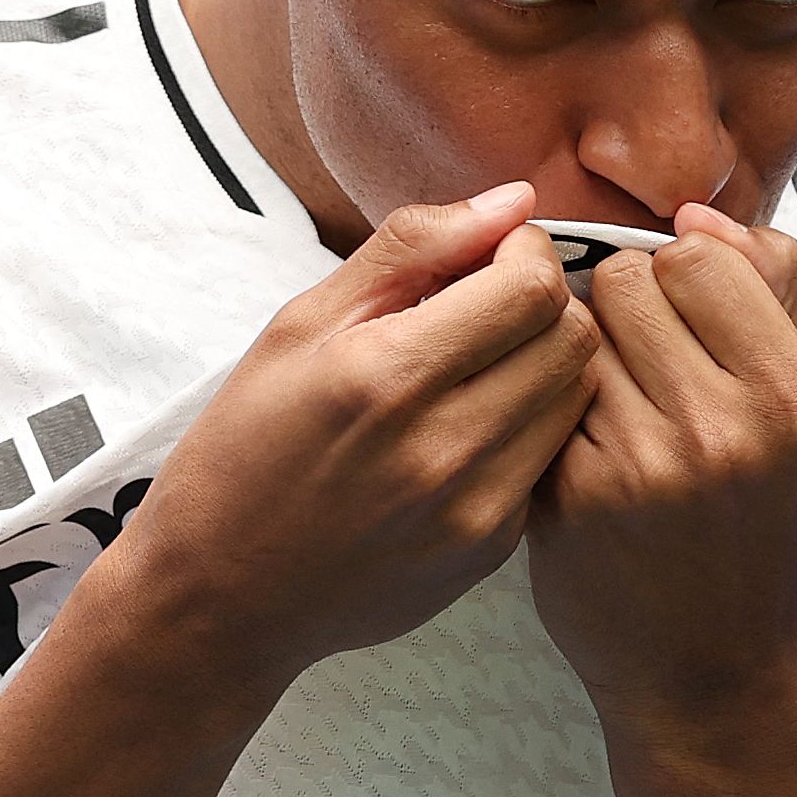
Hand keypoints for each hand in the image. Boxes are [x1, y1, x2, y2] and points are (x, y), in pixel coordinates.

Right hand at [110, 181, 604, 690]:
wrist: (220, 596)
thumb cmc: (245, 448)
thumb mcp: (297, 327)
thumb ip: (409, 250)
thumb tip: (512, 201)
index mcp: (385, 374)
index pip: (531, 287)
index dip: (525, 253)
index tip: (489, 257)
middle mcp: (442, 446)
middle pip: (572, 339)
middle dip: (545, 302)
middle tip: (490, 306)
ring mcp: (474, 508)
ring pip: (576, 399)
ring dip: (546, 362)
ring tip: (483, 365)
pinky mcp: (489, 551)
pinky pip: (549, 459)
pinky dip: (528, 427)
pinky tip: (469, 428)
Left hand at [529, 206, 796, 743]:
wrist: (714, 674)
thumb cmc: (757, 530)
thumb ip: (768, 296)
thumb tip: (697, 212)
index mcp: (796, 392)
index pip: (701, 254)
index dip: (679, 278)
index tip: (684, 324)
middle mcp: (728, 425)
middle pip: (629, 280)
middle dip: (625, 311)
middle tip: (644, 371)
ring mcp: (646, 462)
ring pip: (575, 332)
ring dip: (584, 356)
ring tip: (616, 411)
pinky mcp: (575, 496)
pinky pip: (544, 395)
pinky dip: (556, 413)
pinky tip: (586, 455)